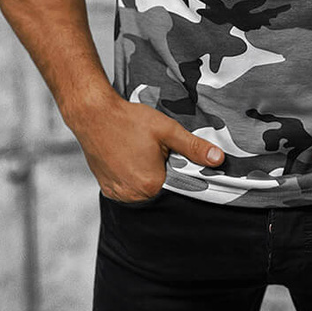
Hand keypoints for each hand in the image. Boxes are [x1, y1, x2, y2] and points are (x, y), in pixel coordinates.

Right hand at [67, 92, 225, 203]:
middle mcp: (134, 195)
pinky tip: (127, 157)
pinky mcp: (107, 189)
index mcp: (152, 184)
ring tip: (138, 151)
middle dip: (161, 171)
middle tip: (152, 149)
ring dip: (145, 175)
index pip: (177, 185)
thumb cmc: (129, 120)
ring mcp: (118, 194)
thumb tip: (218, 159)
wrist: (93, 115)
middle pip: (160, 188)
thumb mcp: (166, 129)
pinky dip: (131, 177)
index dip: (177, 168)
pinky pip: (127, 189)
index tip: (170, 154)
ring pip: (143, 189)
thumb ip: (193, 147)